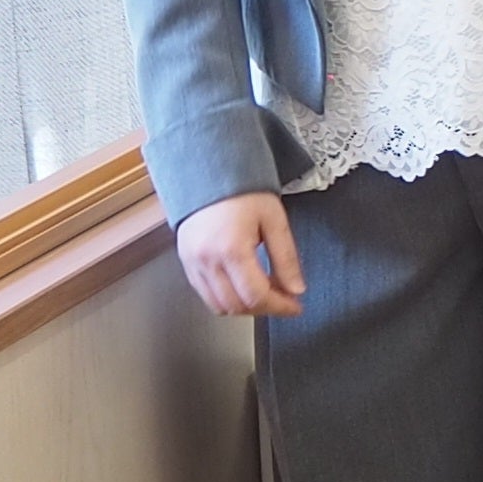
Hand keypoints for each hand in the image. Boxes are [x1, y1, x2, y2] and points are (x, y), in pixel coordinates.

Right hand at [177, 193, 307, 318]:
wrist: (208, 172)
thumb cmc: (242, 191)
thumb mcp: (274, 220)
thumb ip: (286, 258)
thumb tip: (296, 289)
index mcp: (231, 249)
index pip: (256, 296)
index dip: (280, 306)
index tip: (296, 306)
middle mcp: (207, 261)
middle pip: (237, 306)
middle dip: (265, 308)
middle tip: (285, 299)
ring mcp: (192, 264)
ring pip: (219, 306)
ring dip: (245, 307)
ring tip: (266, 292)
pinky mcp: (186, 262)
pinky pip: (205, 295)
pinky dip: (226, 299)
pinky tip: (244, 287)